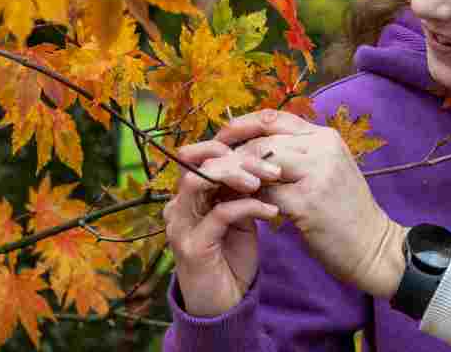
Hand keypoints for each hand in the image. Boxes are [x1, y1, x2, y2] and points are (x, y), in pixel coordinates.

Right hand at [164, 141, 283, 316]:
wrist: (224, 304)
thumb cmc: (232, 257)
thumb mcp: (239, 216)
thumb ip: (241, 190)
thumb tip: (262, 158)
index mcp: (188, 196)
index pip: (201, 153)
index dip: (232, 146)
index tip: (268, 150)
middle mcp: (178, 206)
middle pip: (199, 161)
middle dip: (238, 157)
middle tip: (272, 167)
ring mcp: (181, 225)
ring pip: (200, 181)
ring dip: (236, 175)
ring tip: (266, 181)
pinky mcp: (192, 247)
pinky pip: (218, 214)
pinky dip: (248, 207)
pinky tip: (271, 212)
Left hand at [218, 110, 407, 299]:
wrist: (373, 247)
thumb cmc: (345, 212)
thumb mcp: (326, 172)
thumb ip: (295, 156)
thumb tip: (250, 149)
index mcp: (325, 137)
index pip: (274, 118)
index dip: (241, 125)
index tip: (219, 137)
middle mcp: (322, 149)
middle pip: (262, 140)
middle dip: (228, 152)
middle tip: (204, 164)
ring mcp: (317, 174)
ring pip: (259, 163)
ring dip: (232, 174)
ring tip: (212, 184)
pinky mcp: (308, 203)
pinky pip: (264, 194)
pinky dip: (245, 199)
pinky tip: (234, 206)